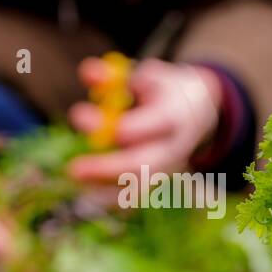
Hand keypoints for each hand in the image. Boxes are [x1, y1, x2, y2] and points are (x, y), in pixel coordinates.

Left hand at [66, 58, 221, 184]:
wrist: (199, 111)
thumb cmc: (161, 91)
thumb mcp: (144, 77)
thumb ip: (115, 76)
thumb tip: (87, 72)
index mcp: (174, 114)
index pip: (153, 125)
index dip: (123, 127)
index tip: (85, 119)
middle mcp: (173, 146)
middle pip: (144, 164)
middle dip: (107, 168)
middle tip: (73, 169)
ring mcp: (167, 167)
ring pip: (139, 186)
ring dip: (104, 188)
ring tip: (75, 181)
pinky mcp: (158, 180)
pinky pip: (135, 197)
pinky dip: (111, 199)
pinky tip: (87, 193)